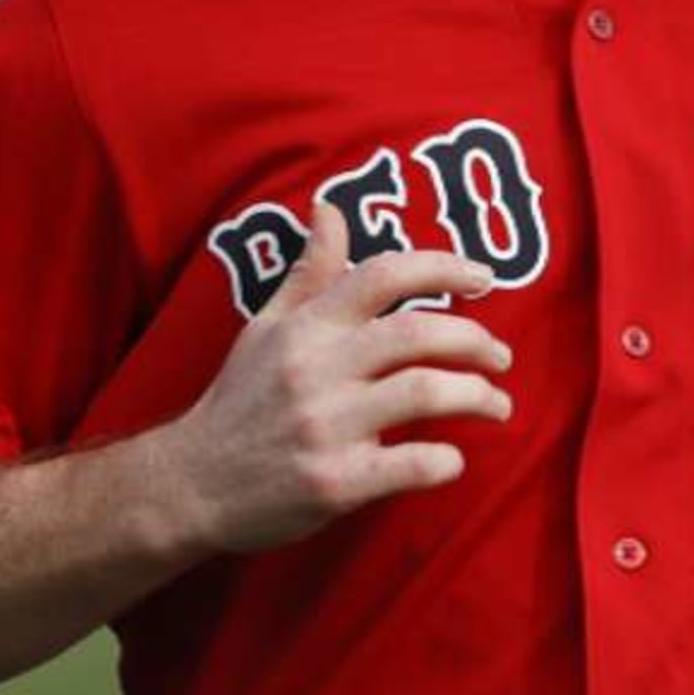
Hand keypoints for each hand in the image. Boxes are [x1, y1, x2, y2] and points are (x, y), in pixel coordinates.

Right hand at [155, 199, 512, 555]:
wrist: (191, 486)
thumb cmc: (238, 402)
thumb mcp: (265, 328)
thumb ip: (309, 272)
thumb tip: (329, 208)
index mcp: (305, 328)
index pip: (384, 275)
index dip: (444, 267)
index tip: (484, 278)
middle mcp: (315, 369)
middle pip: (418, 333)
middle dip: (476, 340)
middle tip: (502, 356)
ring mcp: (325, 427)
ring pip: (425, 393)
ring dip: (478, 396)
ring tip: (497, 405)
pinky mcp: (334, 483)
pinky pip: (412, 465)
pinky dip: (446, 461)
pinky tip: (452, 460)